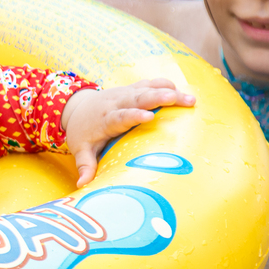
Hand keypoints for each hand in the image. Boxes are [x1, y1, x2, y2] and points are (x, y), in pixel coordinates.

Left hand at [60, 78, 195, 187]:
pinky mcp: (132, 89)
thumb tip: (83, 185)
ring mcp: (125, 93)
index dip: (134, 115)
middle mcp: (116, 103)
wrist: (77, 108)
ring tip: (191, 99)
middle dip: (158, 98)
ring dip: (169, 92)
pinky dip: (165, 86)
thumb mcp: (81, 150)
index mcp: (106, 119)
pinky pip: (149, 84)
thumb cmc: (83, 133)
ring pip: (148, 89)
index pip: (120, 116)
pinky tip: (182, 91)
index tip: (148, 117)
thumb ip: (85, 166)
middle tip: (177, 99)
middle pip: (138, 98)